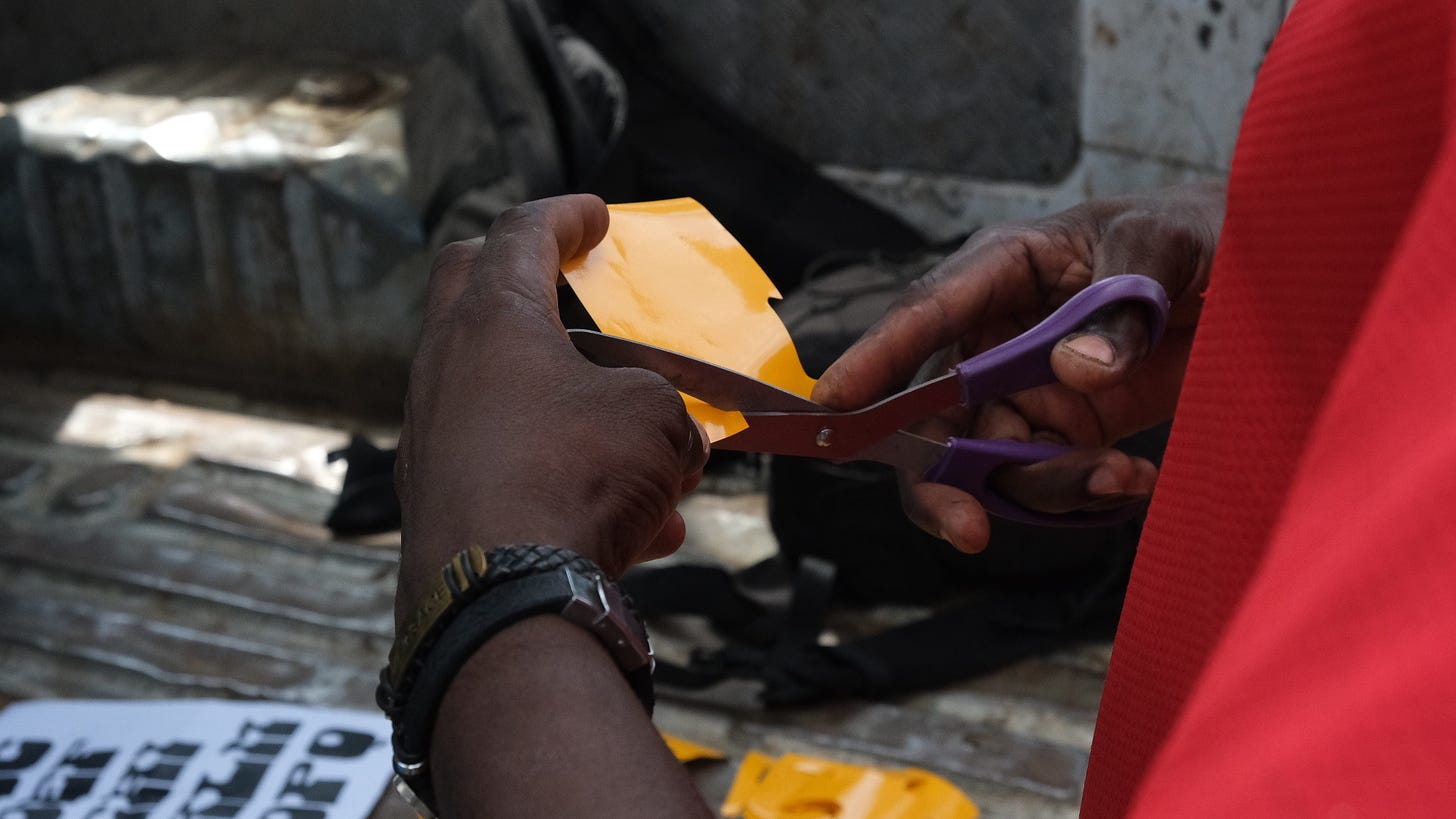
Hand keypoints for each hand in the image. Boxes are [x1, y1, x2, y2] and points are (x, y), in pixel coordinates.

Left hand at [394, 194, 709, 618]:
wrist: (501, 601)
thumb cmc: (574, 480)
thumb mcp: (655, 417)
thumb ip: (663, 404)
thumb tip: (669, 434)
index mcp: (493, 321)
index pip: (520, 235)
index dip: (564, 217)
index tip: (594, 215)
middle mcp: (447, 370)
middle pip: (471, 293)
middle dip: (522, 279)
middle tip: (562, 279)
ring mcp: (434, 438)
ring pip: (505, 398)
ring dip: (572, 411)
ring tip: (651, 461)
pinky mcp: (441, 502)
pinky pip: (512, 472)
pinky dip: (567, 484)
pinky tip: (638, 534)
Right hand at [812, 183, 1224, 551]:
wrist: (1267, 275)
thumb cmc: (1201, 230)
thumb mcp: (1166, 246)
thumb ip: (1120, 305)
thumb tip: (1073, 370)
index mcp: (1002, 268)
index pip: (924, 313)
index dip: (873, 361)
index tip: (831, 408)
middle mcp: (998, 334)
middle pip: (934, 415)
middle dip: (943, 479)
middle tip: (969, 528)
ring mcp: (1030, 386)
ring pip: (993, 462)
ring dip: (1046, 487)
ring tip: (1124, 478)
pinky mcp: (1070, 426)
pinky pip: (1047, 479)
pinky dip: (1084, 495)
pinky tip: (1137, 480)